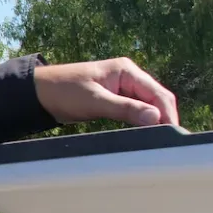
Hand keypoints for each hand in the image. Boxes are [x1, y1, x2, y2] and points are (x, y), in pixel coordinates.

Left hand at [33, 58, 179, 128]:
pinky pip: (135, 111)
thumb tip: (155, 118)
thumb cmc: (64, 91)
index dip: (167, 113)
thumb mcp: (95, 101)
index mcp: (127, 71)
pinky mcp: (114, 100)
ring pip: (147, 106)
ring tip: (161, 140)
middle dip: (164, 118)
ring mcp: (122, 89)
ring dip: (154, 121)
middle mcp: (128, 77)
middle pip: (157, 99)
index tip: (173, 133)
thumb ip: (125, 109)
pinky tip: (145, 134)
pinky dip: (141, 121)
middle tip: (170, 141)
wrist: (39, 93)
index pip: (158, 93)